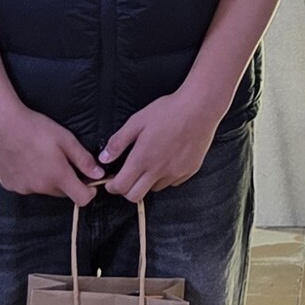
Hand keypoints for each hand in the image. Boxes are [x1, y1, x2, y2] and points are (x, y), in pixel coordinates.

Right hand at [0, 101, 102, 205]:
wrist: (1, 125)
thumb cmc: (36, 128)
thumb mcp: (66, 139)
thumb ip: (84, 160)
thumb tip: (99, 174)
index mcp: (57, 176)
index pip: (82, 199)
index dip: (90, 191)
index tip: (90, 180)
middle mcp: (40, 187)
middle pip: (63, 193)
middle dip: (68, 181)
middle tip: (64, 160)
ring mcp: (23, 188)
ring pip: (44, 189)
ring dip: (48, 179)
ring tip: (42, 156)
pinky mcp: (10, 185)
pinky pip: (28, 186)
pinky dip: (31, 177)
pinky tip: (27, 160)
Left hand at [99, 90, 221, 202]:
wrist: (200, 107)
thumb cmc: (169, 111)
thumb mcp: (137, 121)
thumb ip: (118, 141)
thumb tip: (104, 158)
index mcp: (143, 159)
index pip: (121, 187)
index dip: (111, 187)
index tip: (111, 181)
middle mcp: (158, 170)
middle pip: (135, 196)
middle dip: (126, 190)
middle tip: (127, 177)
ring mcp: (175, 172)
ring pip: (155, 189)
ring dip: (148, 182)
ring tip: (151, 164)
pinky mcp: (189, 170)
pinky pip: (173, 181)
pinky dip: (166, 176)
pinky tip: (168, 160)